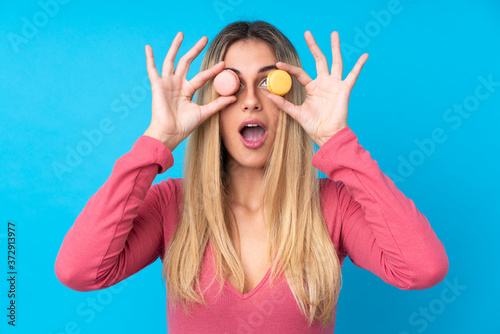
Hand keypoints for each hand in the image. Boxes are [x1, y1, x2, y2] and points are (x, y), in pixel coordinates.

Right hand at [144, 32, 235, 150]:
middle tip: (205, 38)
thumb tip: (234, 97)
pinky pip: (152, 70)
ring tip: (181, 34)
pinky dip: (149, 58)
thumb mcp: (204, 113)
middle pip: (187, 62)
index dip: (212, 70)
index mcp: (187, 90)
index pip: (202, 76)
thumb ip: (218, 104)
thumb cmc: (184, 126)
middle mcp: (177, 84)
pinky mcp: (157, 85)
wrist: (170, 133)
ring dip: (175, 47)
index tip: (224, 64)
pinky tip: (148, 47)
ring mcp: (167, 83)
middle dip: (196, 50)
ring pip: (171, 61)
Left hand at [266, 31, 367, 146]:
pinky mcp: (344, 89)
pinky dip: (359, 65)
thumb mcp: (295, 113)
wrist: (327, 135)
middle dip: (313, 46)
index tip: (278, 64)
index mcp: (312, 88)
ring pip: (335, 62)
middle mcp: (323, 83)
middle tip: (307, 33)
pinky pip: (353, 75)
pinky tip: (365, 56)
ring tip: (334, 34)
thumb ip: (283, 103)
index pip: (299, 73)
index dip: (289, 69)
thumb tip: (268, 94)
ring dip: (335, 47)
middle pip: (319, 60)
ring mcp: (334, 85)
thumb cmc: (313, 126)